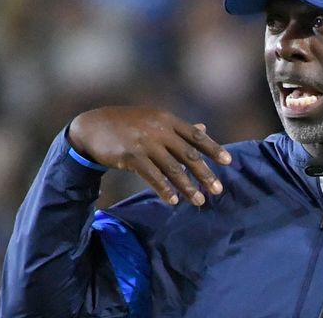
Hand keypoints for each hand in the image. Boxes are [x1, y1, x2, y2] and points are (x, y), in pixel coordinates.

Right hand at [67, 106, 230, 205]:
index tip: (229, 162)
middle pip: (188, 154)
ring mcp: (145, 143)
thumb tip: (203, 129)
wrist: (93, 126)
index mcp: (167, 120)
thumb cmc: (128, 124)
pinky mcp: (131, 157)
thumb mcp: (154, 119)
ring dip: (187, 187)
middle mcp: (159, 130)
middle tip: (218, 190)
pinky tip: (173, 201)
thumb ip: (178, 127)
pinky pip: (152, 176)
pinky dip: (164, 189)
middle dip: (205, 173)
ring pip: (172, 168)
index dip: (213, 148)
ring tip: (199, 201)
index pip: (196, 135)